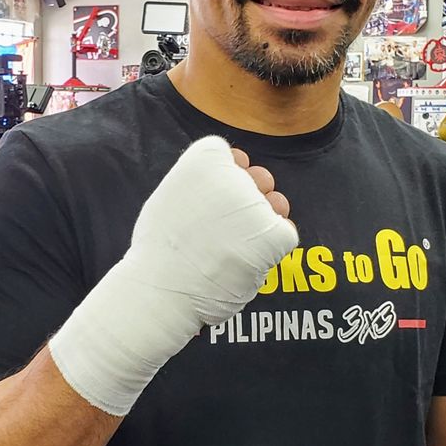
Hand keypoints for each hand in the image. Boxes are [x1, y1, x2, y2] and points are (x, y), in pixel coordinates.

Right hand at [47, 136, 297, 415]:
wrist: (161, 290)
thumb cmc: (160, 249)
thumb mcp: (170, 197)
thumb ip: (198, 184)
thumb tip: (228, 177)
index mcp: (203, 157)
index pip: (225, 155)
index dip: (224, 176)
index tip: (211, 200)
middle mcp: (233, 172)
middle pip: (252, 179)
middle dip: (246, 199)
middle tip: (226, 227)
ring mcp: (255, 203)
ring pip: (271, 206)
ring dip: (263, 222)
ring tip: (238, 247)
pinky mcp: (274, 232)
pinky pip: (285, 234)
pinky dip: (271, 250)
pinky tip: (246, 262)